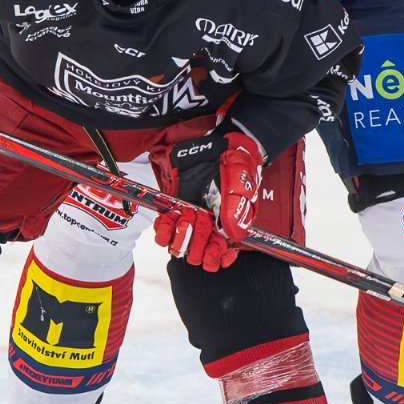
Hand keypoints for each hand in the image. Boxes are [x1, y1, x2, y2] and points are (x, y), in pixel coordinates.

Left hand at [152, 128, 263, 269]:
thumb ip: (235, 214)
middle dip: (196, 243)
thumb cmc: (237, 167)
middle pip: (196, 254)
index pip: (219, 255)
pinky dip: (163, 229)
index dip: (216, 257)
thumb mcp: (241, 189)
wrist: (222, 145)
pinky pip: (163, 230)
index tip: (215, 249)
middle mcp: (207, 227)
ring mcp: (190, 217)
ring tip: (186, 216)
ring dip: (179, 236)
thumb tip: (232, 238)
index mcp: (226, 228)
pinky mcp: (175, 206)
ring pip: (177, 245)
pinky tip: (168, 219)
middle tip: (200, 222)